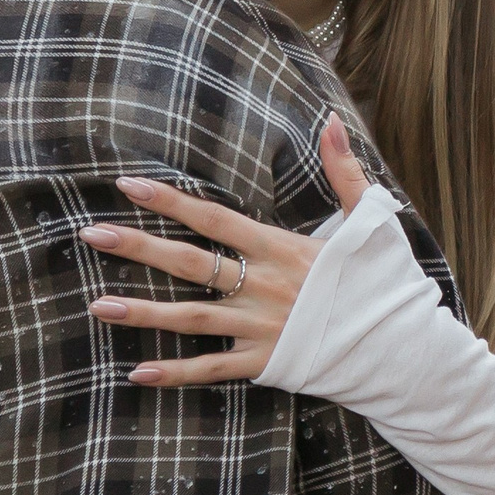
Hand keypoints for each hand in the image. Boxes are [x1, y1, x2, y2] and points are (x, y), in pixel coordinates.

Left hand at [78, 115, 372, 386]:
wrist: (403, 348)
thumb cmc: (385, 282)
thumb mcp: (369, 220)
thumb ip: (344, 170)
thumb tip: (331, 121)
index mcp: (283, 250)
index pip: (215, 219)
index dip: (171, 202)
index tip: (129, 186)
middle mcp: (264, 288)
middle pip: (191, 264)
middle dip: (138, 248)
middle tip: (91, 234)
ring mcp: (261, 329)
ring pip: (190, 318)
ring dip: (142, 312)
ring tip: (95, 305)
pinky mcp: (264, 365)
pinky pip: (211, 371)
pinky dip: (174, 373)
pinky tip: (134, 372)